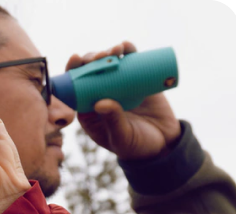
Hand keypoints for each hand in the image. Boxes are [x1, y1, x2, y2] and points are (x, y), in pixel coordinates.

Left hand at [67, 42, 181, 160]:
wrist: (162, 143)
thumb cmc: (135, 145)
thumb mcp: (121, 136)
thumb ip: (112, 121)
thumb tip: (100, 103)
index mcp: (89, 110)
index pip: (76, 88)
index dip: (73, 72)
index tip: (76, 59)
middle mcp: (102, 95)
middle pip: (92, 72)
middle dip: (92, 59)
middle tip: (100, 55)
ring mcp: (120, 86)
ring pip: (110, 64)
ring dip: (109, 52)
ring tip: (115, 49)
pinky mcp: (138, 80)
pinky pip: (132, 63)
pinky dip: (128, 52)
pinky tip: (126, 47)